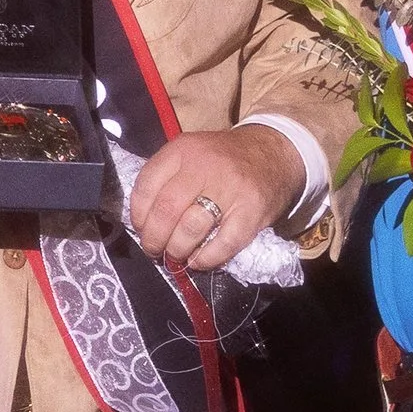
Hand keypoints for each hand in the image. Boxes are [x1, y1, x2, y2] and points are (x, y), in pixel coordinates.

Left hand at [127, 125, 304, 269]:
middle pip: (166, 211)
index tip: (141, 229)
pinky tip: (199, 261)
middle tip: (154, 250)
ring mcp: (230, 189)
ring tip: (177, 255)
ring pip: (190, 229)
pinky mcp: (251, 211)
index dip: (138, 215)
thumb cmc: (224, 159)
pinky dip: (206, 259)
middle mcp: (204, 166)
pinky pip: (223, 244)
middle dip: (154, 239)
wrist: (274, 152)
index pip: (146, 186)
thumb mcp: (191, 153)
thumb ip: (165, 178)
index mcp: (183, 150)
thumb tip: (143, 222)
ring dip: (177, 250)